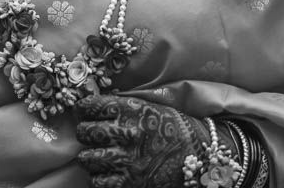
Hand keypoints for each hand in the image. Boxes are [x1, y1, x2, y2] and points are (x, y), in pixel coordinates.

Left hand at [74, 95, 208, 187]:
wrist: (200, 154)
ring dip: (91, 158)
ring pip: (86, 158)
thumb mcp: (149, 106)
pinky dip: (100, 178)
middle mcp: (127, 133)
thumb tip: (92, 104)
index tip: (84, 113)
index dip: (83, 110)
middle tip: (92, 137)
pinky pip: (97, 182)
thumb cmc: (172, 127)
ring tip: (101, 156)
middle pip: (84, 132)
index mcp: (130, 109)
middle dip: (85, 134)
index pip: (90, 106)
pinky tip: (109, 173)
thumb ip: (122, 105)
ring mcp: (127, 159)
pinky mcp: (129, 183)